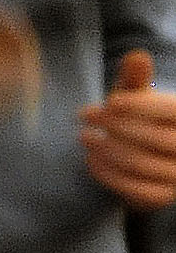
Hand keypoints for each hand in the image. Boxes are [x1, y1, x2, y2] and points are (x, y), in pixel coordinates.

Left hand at [84, 50, 175, 209]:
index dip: (140, 106)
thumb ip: (135, 78)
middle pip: (154, 137)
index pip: (170, 111)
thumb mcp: (136, 96)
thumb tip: (137, 56)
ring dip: (107, 150)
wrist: (141, 159)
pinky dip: (108, 174)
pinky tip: (90, 160)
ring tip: (84, 137)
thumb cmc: (139, 119)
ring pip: (141, 164)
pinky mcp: (163, 197)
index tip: (109, 102)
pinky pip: (136, 189)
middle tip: (84, 118)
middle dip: (115, 126)